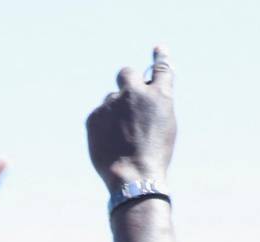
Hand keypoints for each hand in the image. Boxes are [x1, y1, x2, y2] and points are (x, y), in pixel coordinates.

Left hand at [86, 46, 175, 193]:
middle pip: (126, 73)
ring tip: (121, 137)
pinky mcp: (94, 116)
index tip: (158, 49)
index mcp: (160, 95)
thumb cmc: (154, 154)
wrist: (133, 174)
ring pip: (111, 101)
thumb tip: (144, 90)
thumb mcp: (165, 125)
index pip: (161, 68)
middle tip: (127, 95)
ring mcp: (113, 103)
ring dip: (115, 112)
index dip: (160, 57)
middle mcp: (135, 93)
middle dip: (127, 81)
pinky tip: (110, 143)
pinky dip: (103, 127)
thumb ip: (156, 103)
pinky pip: (99, 116)